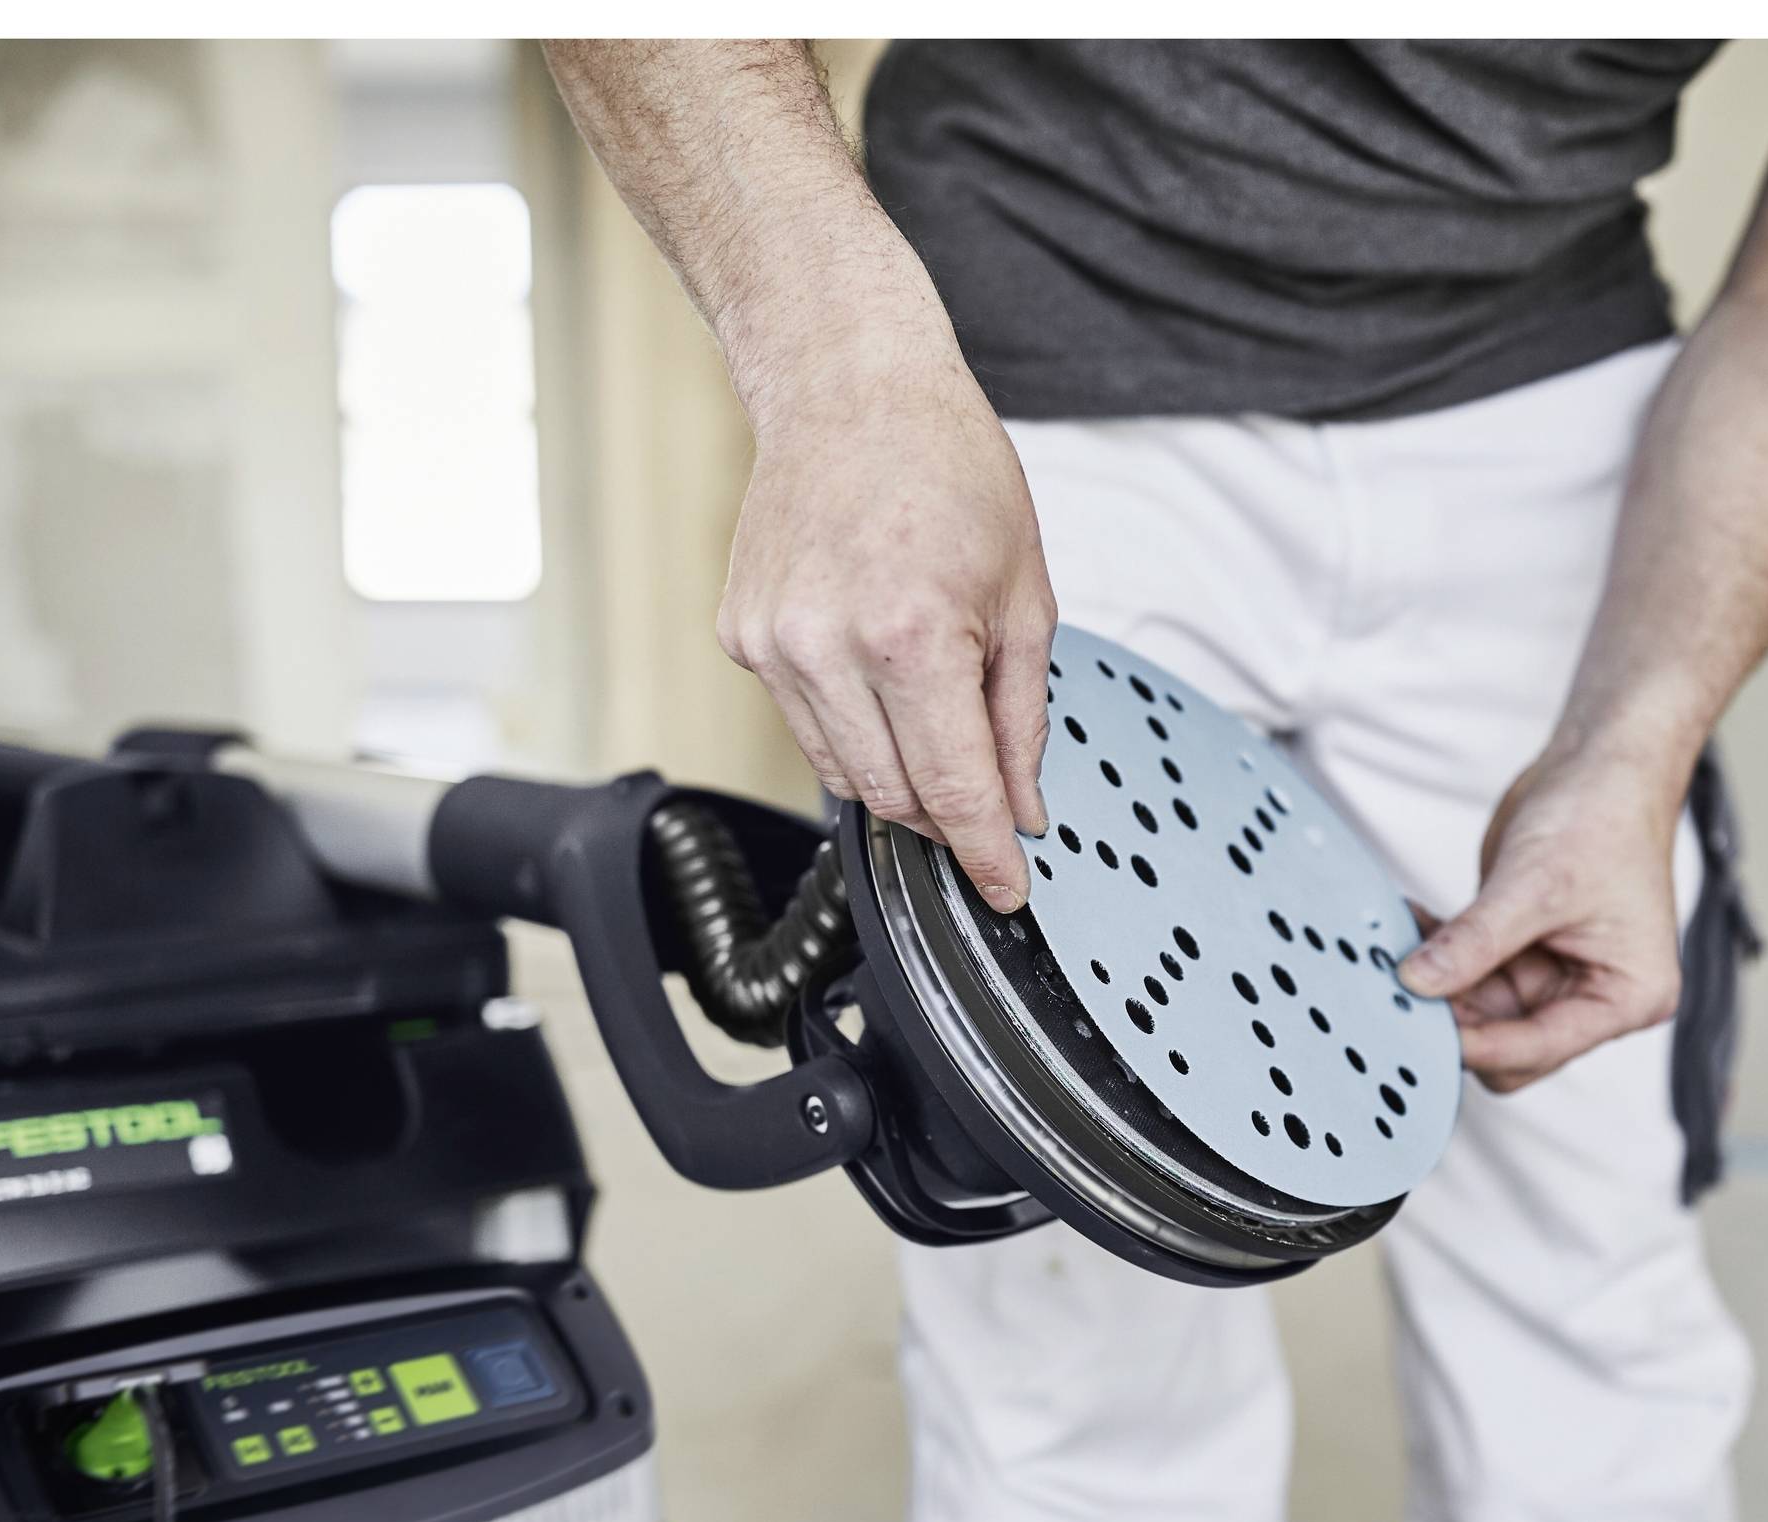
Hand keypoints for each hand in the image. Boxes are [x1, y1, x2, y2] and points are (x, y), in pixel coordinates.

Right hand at [715, 352, 1057, 910]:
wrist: (849, 387)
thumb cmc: (947, 467)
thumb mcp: (1025, 596)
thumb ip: (1022, 718)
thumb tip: (1020, 807)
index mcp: (913, 637)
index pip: (955, 790)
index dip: (986, 853)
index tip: (1006, 887)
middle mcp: (830, 648)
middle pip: (895, 795)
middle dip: (948, 812)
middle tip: (987, 789)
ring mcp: (775, 646)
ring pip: (843, 773)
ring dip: (898, 773)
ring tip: (934, 709)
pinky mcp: (742, 638)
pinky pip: (806, 724)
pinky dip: (851, 724)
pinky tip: (876, 667)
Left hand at [1397, 746, 1686, 1092]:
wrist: (1602, 763)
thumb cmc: (1602, 816)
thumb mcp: (1535, 885)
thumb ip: (1475, 941)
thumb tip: (1416, 983)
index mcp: (1628, 996)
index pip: (1542, 1047)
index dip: (1481, 1044)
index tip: (1422, 1029)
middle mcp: (1595, 996)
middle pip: (1510, 1043)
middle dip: (1458, 1019)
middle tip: (1400, 990)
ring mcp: (1556, 975)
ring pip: (1480, 1012)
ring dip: (1438, 983)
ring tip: (1398, 945)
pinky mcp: (1521, 951)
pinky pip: (1469, 973)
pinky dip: (1438, 955)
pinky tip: (1410, 924)